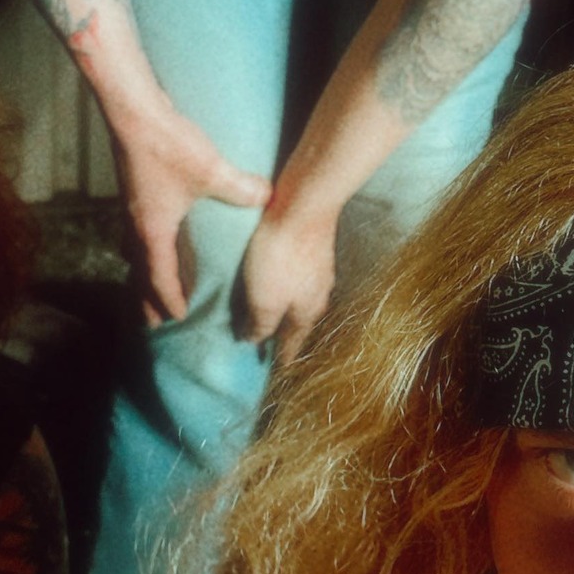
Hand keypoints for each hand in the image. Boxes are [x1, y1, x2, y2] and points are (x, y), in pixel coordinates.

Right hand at [116, 108, 268, 320]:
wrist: (132, 110)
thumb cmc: (167, 145)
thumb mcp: (210, 170)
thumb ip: (241, 188)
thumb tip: (268, 198)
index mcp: (153, 230)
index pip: (159, 277)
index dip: (169, 299)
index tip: (179, 318)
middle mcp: (137, 223)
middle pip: (139, 272)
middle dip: (147, 298)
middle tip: (152, 322)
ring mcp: (131, 206)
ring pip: (134, 251)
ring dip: (142, 272)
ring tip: (149, 284)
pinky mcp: (133, 189)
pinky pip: (136, 231)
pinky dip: (144, 246)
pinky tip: (156, 235)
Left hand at [236, 207, 338, 364]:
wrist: (305, 203)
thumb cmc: (281, 255)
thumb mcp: (264, 299)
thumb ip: (260, 324)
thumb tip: (254, 340)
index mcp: (306, 313)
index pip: (292, 344)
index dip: (282, 359)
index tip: (274, 371)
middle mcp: (318, 294)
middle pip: (299, 321)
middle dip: (285, 333)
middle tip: (269, 343)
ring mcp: (320, 269)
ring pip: (301, 297)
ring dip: (286, 307)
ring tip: (271, 311)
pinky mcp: (314, 246)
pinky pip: (299, 275)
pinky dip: (287, 283)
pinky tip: (279, 277)